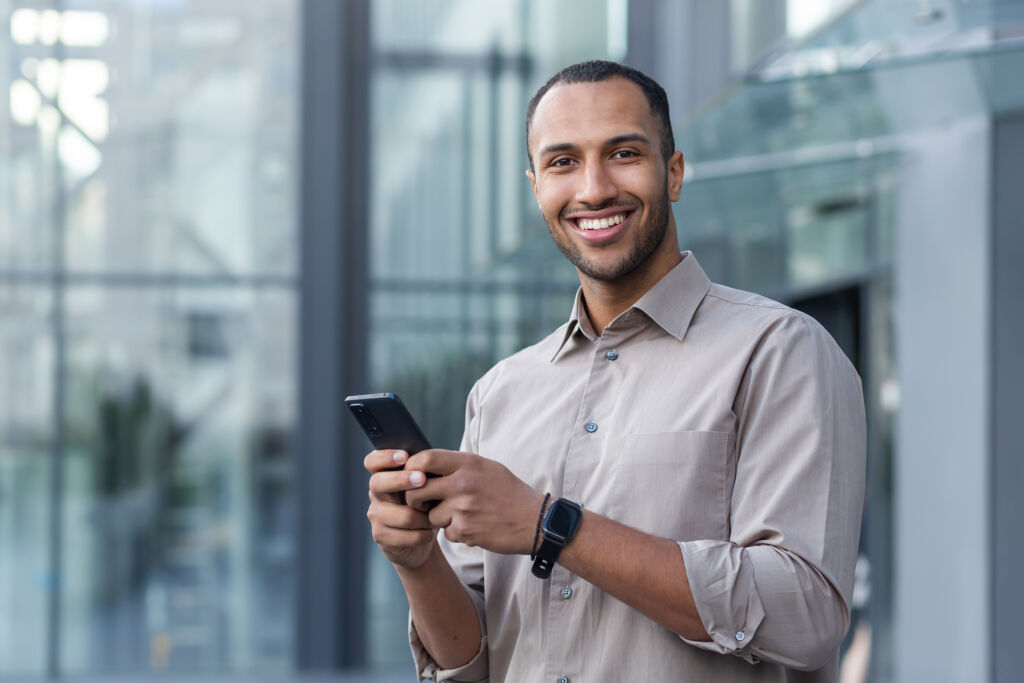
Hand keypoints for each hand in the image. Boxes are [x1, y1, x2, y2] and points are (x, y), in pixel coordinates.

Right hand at [365, 449, 436, 569]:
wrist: (421, 538)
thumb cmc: (426, 505)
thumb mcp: (426, 487)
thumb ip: (424, 473)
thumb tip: (433, 461)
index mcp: (385, 476)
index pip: (372, 461)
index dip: (385, 457)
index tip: (404, 456)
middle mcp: (376, 493)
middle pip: (378, 482)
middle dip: (401, 480)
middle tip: (422, 479)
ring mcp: (376, 515)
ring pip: (402, 514)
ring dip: (423, 518)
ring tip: (433, 519)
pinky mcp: (380, 535)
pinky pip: (405, 536)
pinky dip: (422, 535)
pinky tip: (427, 533)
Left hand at [404, 449, 544, 555]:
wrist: (535, 520)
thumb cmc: (509, 492)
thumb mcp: (487, 468)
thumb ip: (459, 465)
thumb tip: (427, 465)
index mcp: (468, 464)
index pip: (426, 458)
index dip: (412, 467)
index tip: (412, 476)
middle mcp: (463, 484)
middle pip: (417, 490)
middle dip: (415, 499)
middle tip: (422, 502)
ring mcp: (463, 509)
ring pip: (431, 516)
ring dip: (441, 519)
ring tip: (462, 515)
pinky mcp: (466, 531)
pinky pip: (447, 533)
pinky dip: (456, 533)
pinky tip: (474, 527)